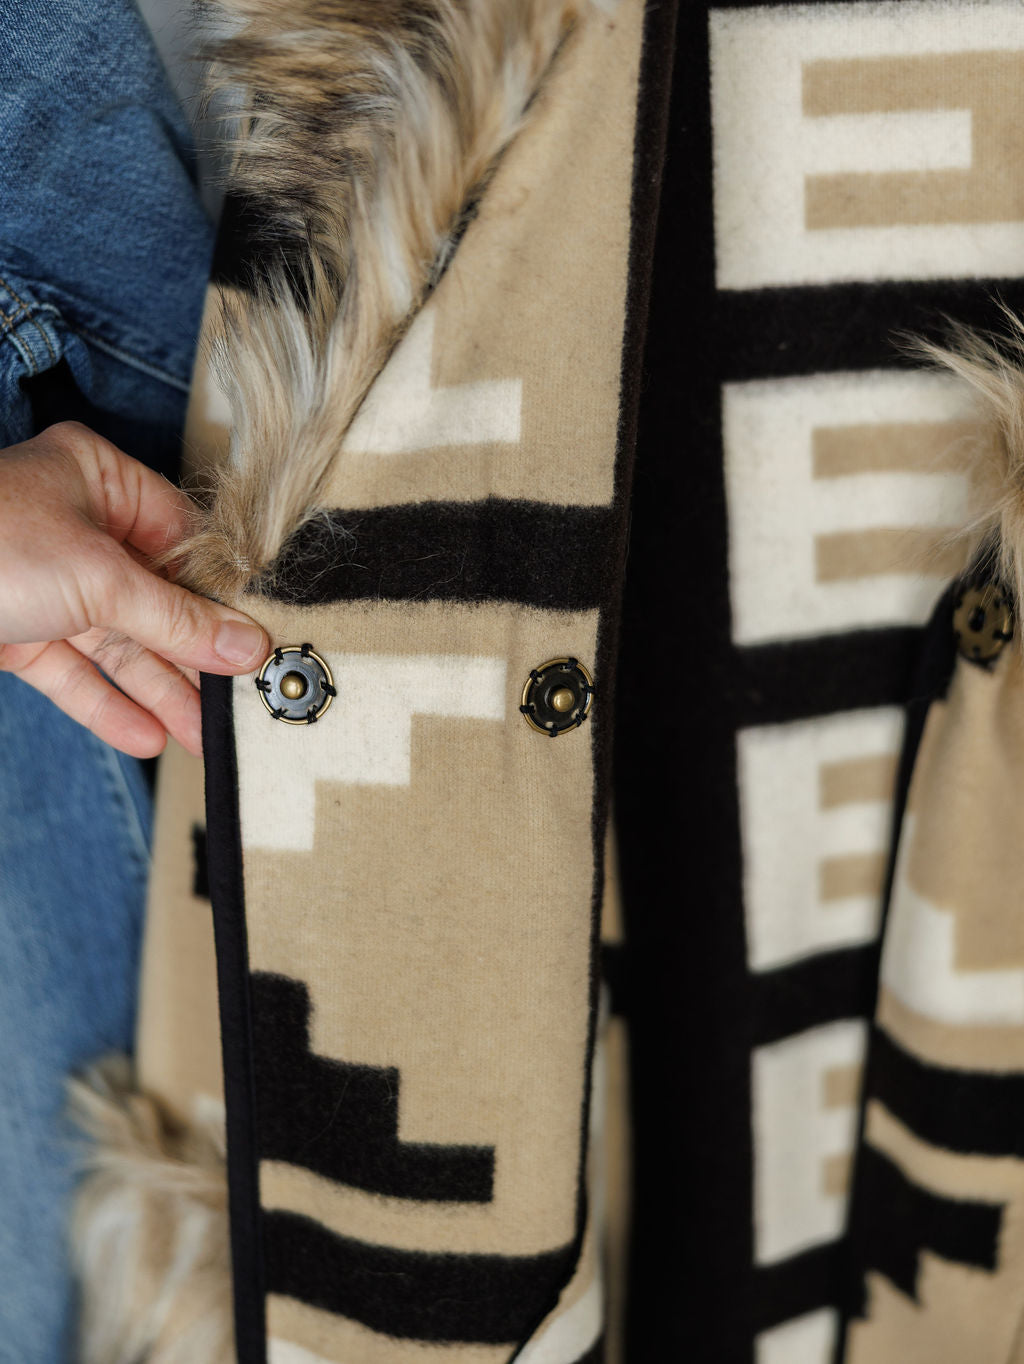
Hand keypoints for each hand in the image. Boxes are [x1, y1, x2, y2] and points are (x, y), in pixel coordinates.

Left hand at [0, 422, 269, 758]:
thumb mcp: (100, 580)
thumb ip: (179, 620)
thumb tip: (248, 645)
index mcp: (98, 480)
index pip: (184, 540)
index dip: (223, 594)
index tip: (261, 640)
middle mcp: (75, 526)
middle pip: (154, 598)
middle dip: (193, 656)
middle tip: (238, 701)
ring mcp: (44, 580)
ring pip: (117, 641)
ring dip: (159, 691)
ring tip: (205, 736)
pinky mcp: (16, 630)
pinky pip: (74, 669)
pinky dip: (106, 703)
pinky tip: (146, 736)